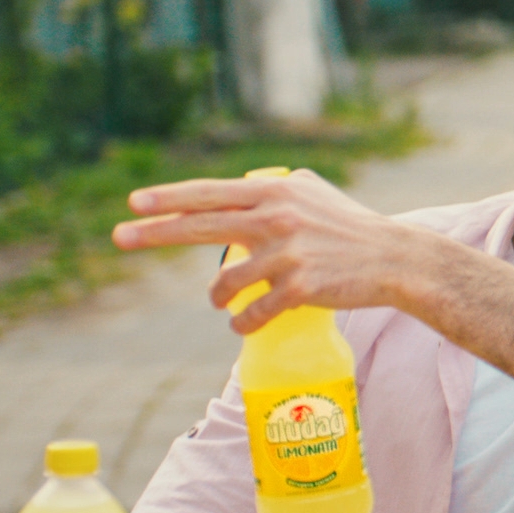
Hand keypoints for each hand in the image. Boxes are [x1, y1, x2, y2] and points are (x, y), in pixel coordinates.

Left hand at [112, 169, 427, 332]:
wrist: (395, 260)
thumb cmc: (352, 227)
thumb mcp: (314, 194)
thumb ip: (278, 188)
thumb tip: (247, 189)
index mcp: (276, 193)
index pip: (211, 194)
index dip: (170, 199)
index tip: (134, 203)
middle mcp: (277, 219)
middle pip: (202, 226)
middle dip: (155, 233)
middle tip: (119, 237)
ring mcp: (287, 255)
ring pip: (227, 281)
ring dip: (216, 295)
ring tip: (219, 302)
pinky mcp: (299, 289)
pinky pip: (254, 312)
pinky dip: (243, 322)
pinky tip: (241, 325)